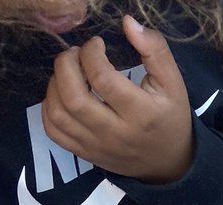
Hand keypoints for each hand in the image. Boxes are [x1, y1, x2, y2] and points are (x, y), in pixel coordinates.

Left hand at [43, 16, 193, 183]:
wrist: (169, 164)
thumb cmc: (170, 118)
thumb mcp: (173, 84)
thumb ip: (155, 50)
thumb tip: (127, 23)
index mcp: (141, 114)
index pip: (102, 78)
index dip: (91, 52)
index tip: (97, 44)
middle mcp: (116, 134)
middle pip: (73, 98)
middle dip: (66, 65)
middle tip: (76, 55)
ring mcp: (97, 147)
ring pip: (58, 114)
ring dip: (55, 84)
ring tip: (68, 73)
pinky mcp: (86, 153)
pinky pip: (54, 131)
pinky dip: (49, 107)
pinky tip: (62, 94)